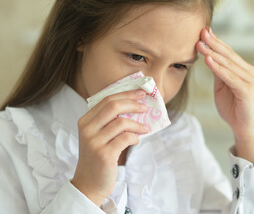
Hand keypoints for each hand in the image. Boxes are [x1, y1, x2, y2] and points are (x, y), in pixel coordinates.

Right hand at [71, 90, 148, 205]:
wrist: (88, 184)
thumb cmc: (97, 157)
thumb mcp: (97, 136)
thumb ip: (109, 122)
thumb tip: (135, 106)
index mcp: (85, 121)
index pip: (106, 100)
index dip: (126, 94)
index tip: (140, 93)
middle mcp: (87, 129)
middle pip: (113, 106)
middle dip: (133, 103)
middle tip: (145, 107)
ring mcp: (94, 142)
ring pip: (122, 122)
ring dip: (137, 124)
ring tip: (144, 129)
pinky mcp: (104, 154)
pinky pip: (126, 138)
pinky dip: (135, 137)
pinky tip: (136, 140)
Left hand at [196, 27, 253, 164]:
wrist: (243, 128)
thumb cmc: (232, 107)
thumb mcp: (222, 86)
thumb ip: (218, 72)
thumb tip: (209, 56)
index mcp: (242, 69)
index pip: (227, 52)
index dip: (215, 41)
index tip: (203, 31)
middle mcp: (248, 72)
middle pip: (228, 54)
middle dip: (213, 43)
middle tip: (201, 32)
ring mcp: (249, 81)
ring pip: (229, 64)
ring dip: (213, 53)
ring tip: (200, 44)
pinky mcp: (247, 91)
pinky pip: (230, 77)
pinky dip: (218, 68)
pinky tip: (208, 60)